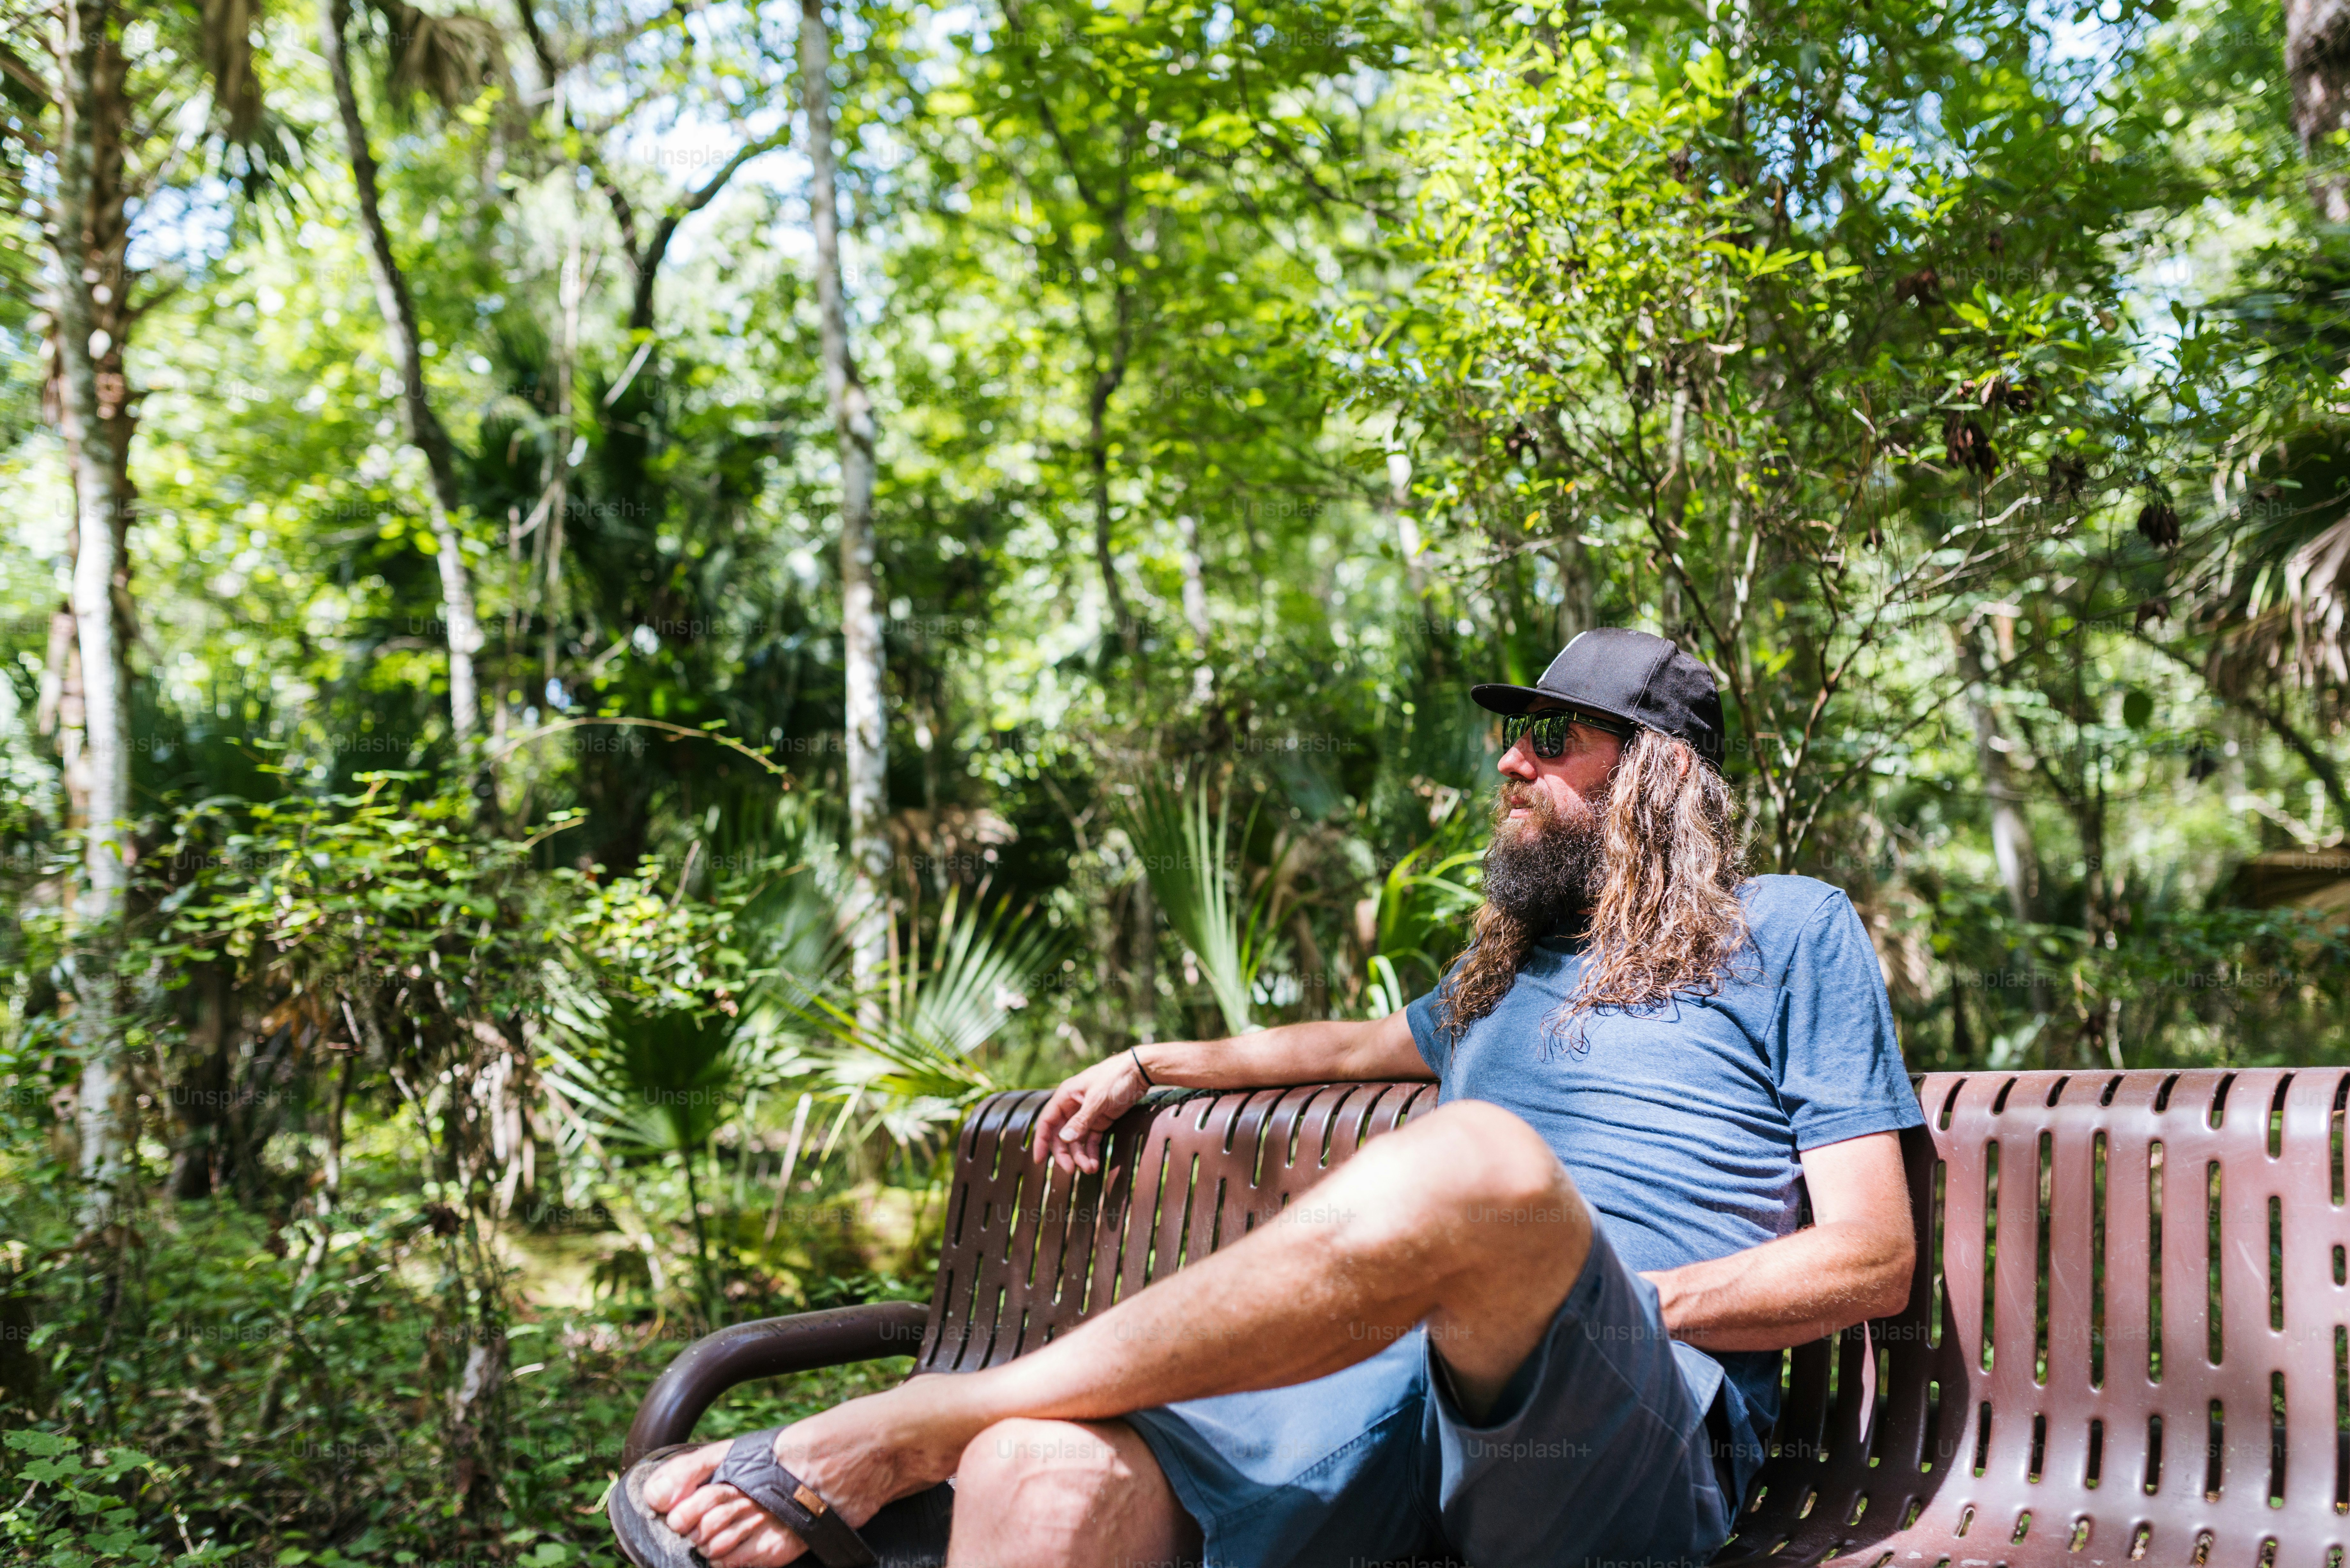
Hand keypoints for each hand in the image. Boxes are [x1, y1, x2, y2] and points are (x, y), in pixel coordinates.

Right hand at [1029, 1049, 1154, 1173]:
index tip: (1039, 1160)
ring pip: (1077, 1141)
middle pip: (1061, 1135)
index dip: (1041, 1141)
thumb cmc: (1115, 1078)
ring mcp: (1086, 1115)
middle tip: (1071, 1170)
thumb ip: (1081, 1120)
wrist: (1139, 1071)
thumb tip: (1064, 1138)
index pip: (1047, 1121)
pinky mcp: (1100, 1121)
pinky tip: (1095, 1163)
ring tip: (1090, 1169)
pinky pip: (1091, 1140)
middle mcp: (1072, 1107)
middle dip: (1065, 1154)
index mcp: (1065, 1096)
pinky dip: (1092, 1152)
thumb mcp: (1097, 1099)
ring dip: (1081, 1156)